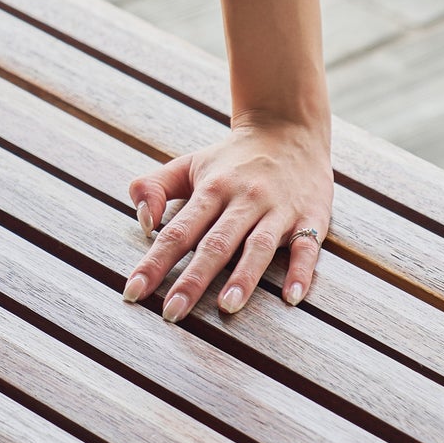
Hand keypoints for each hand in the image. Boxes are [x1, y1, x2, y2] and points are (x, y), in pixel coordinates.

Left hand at [124, 117, 333, 321]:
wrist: (287, 129)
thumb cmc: (231, 160)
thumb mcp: (188, 165)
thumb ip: (155, 187)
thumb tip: (144, 222)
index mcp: (211, 190)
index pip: (178, 231)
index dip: (154, 262)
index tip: (133, 291)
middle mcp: (243, 200)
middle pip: (215, 244)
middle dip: (192, 280)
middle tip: (171, 312)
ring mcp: (277, 210)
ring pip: (258, 246)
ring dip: (243, 277)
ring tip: (226, 306)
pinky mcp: (310, 217)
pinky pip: (306, 247)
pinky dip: (299, 272)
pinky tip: (290, 298)